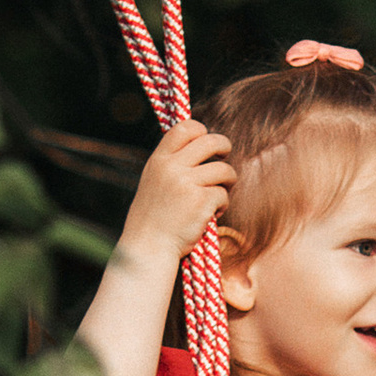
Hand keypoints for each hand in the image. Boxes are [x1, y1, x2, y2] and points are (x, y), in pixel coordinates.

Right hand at [116, 121, 232, 274]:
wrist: (148, 248)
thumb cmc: (153, 219)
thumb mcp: (154, 182)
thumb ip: (171, 164)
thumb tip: (200, 145)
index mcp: (159, 160)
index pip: (184, 127)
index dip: (201, 130)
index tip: (207, 141)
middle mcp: (172, 168)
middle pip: (211, 141)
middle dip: (224, 146)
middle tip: (226, 154)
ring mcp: (187, 184)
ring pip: (224, 170)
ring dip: (227, 181)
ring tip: (218, 195)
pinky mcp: (202, 202)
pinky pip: (224, 195)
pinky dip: (222, 205)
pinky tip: (211, 215)